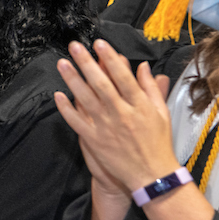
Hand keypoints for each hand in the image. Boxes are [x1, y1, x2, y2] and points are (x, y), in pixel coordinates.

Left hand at [53, 39, 176, 195]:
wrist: (152, 175)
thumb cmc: (158, 143)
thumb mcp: (160, 113)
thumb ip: (151, 88)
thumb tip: (144, 67)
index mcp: (139, 105)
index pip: (123, 77)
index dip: (110, 59)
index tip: (99, 44)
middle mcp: (121, 114)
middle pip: (101, 84)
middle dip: (87, 63)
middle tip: (75, 46)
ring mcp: (106, 127)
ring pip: (86, 99)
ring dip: (73, 80)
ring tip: (62, 63)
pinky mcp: (94, 140)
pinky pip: (77, 122)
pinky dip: (66, 109)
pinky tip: (57, 95)